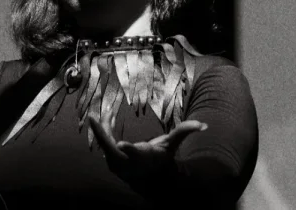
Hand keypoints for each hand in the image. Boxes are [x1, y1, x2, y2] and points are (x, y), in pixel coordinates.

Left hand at [89, 113, 206, 183]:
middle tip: (93, 119)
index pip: (135, 155)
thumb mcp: (171, 145)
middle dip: (102, 136)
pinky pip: (103, 143)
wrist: (150, 180)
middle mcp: (128, 163)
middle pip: (112, 151)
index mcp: (144, 157)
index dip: (129, 150)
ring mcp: (117, 164)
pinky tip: (99, 118)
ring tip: (95, 115)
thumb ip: (183, 132)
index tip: (121, 144)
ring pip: (104, 146)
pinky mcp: (110, 161)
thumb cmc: (161, 158)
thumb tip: (203, 124)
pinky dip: (101, 131)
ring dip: (99, 130)